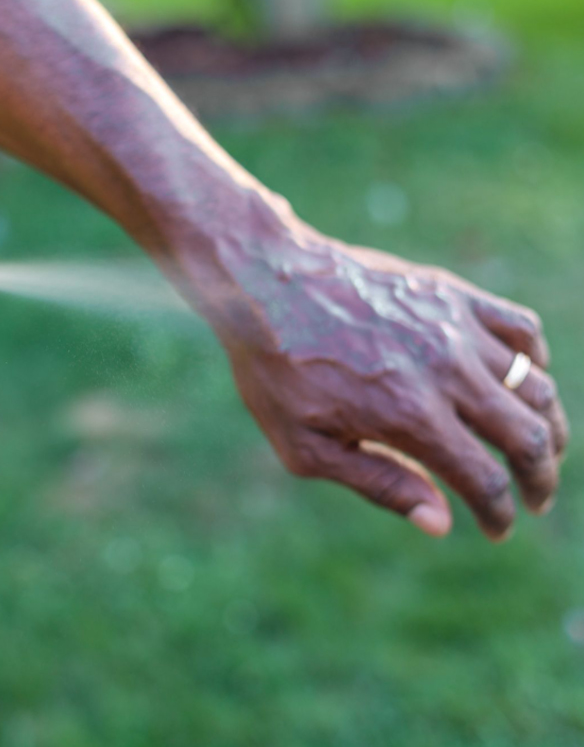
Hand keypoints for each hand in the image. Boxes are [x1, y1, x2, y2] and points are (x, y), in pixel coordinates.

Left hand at [210, 222, 567, 539]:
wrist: (264, 283)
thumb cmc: (276, 369)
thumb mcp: (305, 446)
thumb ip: (377, 484)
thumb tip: (441, 522)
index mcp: (410, 417)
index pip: (484, 481)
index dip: (499, 514)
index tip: (498, 529)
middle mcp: (445, 372)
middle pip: (527, 436)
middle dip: (540, 477)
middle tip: (535, 498)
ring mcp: (454, 328)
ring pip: (535, 383)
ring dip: (548, 425)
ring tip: (540, 448)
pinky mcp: (451, 294)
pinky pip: (521, 326)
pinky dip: (536, 358)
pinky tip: (525, 379)